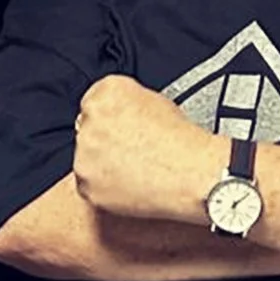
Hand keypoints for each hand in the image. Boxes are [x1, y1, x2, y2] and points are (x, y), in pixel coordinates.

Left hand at [71, 75, 219, 222]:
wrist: (194, 175)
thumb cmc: (182, 141)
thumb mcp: (156, 101)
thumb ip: (127, 103)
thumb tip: (119, 114)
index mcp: (107, 93)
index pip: (94, 103)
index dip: (109, 119)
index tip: (119, 130)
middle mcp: (91, 120)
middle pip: (87, 130)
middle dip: (103, 141)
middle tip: (130, 151)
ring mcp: (85, 155)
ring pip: (86, 159)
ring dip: (102, 164)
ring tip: (133, 169)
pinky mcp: (87, 185)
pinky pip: (89, 186)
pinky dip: (104, 188)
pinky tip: (129, 183)